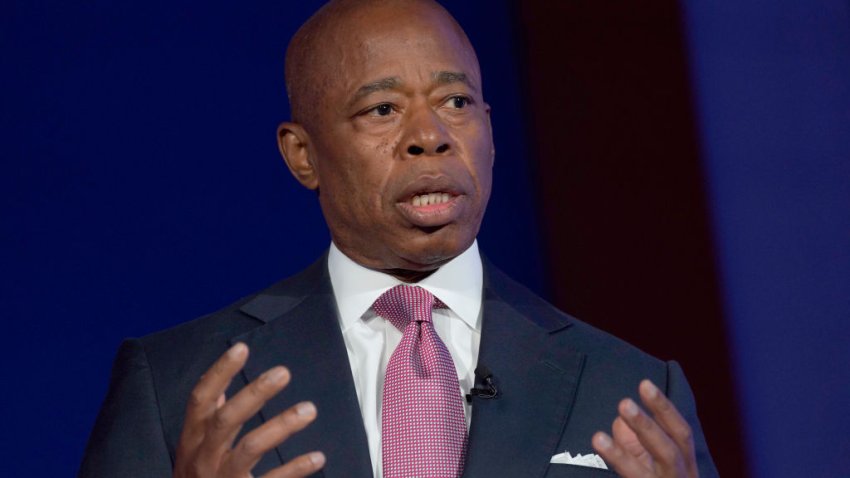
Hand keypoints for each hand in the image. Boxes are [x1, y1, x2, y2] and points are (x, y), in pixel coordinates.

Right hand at [173, 342, 324, 477]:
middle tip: (283, 372)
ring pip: (249, 448)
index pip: (200, 400)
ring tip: (309, 410)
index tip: (241, 348)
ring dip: (281, 426)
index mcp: (192, 441)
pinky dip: (295, 468)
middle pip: (226, 419)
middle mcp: (203, 458)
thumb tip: (220, 388)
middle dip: (254, 394)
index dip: (218, 372)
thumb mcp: (194, 452)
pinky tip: (317, 457)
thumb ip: (207, 421)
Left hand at [592, 380, 697, 477]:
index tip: (645, 384)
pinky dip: (615, 465)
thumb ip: (636, 446)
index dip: (664, 409)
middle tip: (624, 403)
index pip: (680, 433)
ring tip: (597, 438)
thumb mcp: (650, 468)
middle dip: (647, 427)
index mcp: (686, 465)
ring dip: (621, 456)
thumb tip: (619, 422)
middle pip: (670, 451)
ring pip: (644, 475)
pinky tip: (599, 452)